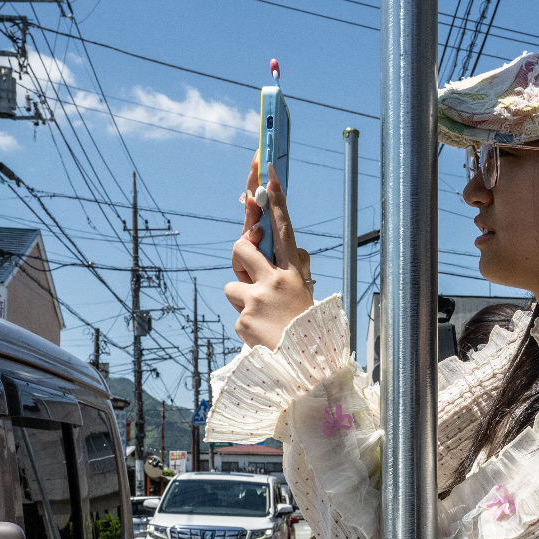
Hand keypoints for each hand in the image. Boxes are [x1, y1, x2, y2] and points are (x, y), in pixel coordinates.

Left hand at [225, 156, 314, 349]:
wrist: (306, 368)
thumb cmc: (306, 327)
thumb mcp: (305, 293)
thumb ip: (294, 269)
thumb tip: (288, 249)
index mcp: (294, 272)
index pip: (283, 228)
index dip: (275, 199)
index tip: (267, 170)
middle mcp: (275, 281)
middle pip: (241, 247)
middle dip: (240, 258)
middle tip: (251, 275)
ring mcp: (257, 300)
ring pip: (232, 283)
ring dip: (241, 297)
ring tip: (262, 316)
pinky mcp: (242, 319)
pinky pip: (234, 311)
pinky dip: (245, 322)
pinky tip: (261, 334)